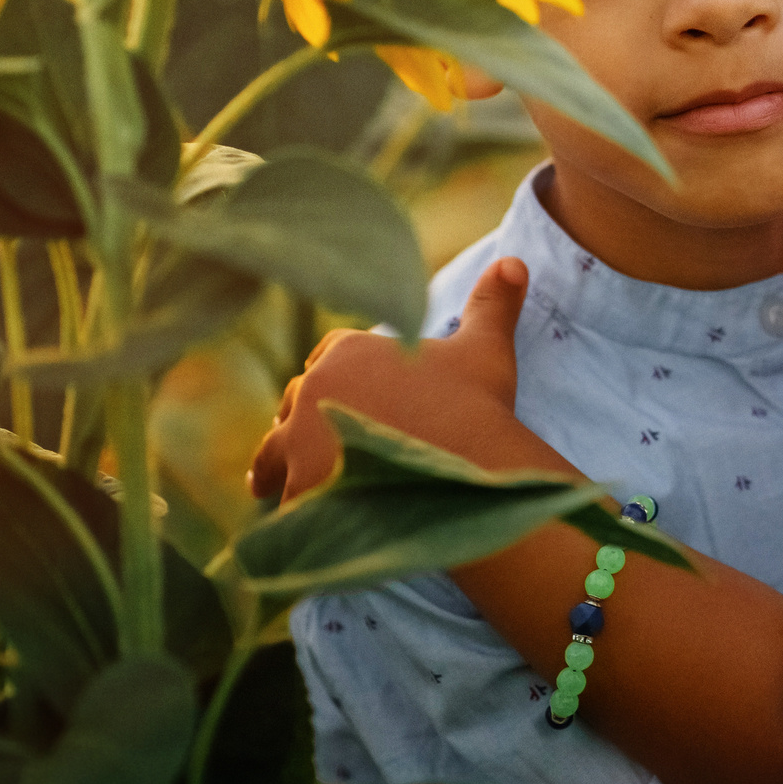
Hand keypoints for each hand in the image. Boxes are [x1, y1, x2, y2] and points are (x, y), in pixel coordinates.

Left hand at [246, 256, 532, 500]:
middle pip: (293, 403)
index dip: (328, 374)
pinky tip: (297, 520)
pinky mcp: (302, 488)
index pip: (324, 356)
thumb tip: (513, 263)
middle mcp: (313, 389)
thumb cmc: (477, 405)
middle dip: (296, 420)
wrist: (472, 467)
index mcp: (348, 351)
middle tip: (298, 442)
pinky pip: (284, 500)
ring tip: (269, 484)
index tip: (327, 389)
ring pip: (274, 453)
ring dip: (275, 467)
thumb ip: (492, 305)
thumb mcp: (486, 348)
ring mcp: (301, 440)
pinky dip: (290, 509)